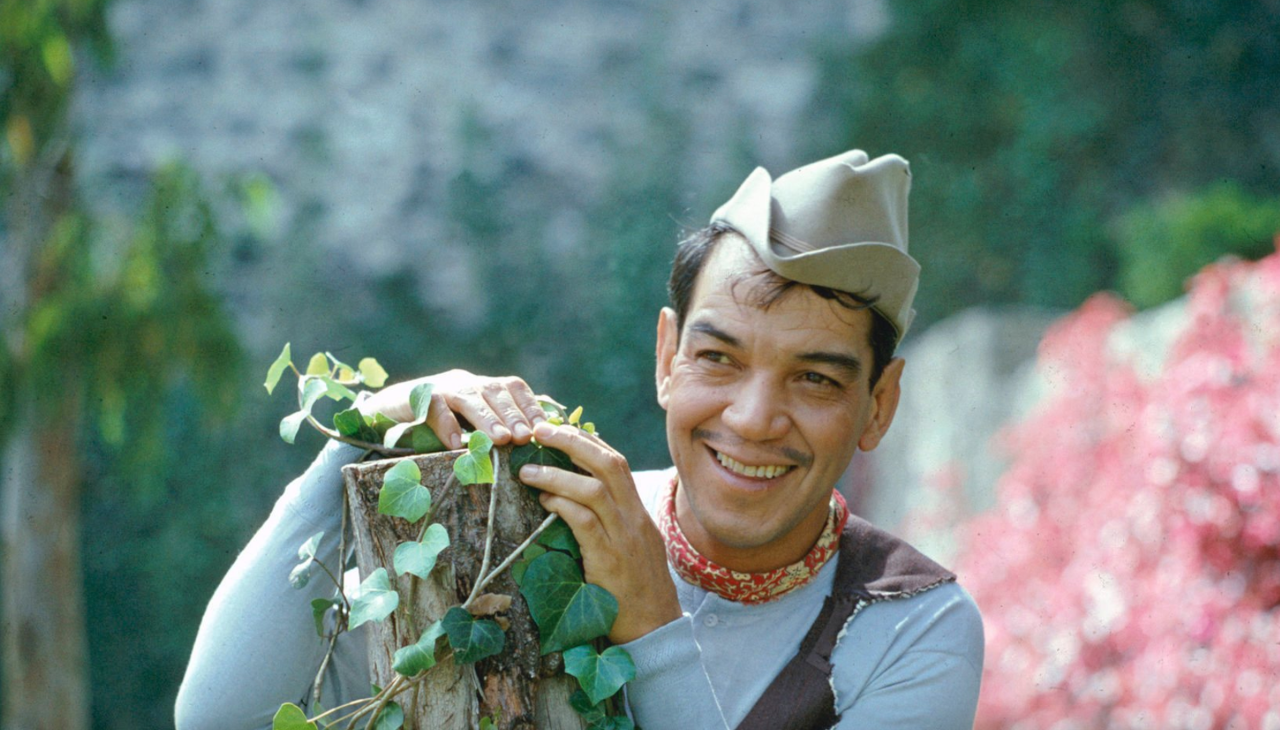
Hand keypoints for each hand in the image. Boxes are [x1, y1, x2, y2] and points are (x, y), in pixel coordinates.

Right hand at [360, 369, 546, 449]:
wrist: (389, 410)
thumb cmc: (436, 423)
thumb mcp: (468, 423)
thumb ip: (495, 429)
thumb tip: (531, 447)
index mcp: (482, 386)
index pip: (514, 388)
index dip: (531, 406)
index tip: (545, 428)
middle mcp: (465, 382)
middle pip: (494, 392)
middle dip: (513, 414)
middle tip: (526, 437)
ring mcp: (441, 387)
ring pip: (468, 398)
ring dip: (487, 418)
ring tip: (501, 439)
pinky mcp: (415, 397)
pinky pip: (432, 408)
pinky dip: (444, 425)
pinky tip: (454, 444)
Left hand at [518, 422, 680, 643]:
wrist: (655, 629)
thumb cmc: (636, 591)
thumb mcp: (631, 547)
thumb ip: (612, 522)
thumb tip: (576, 499)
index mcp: (639, 512)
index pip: (616, 462)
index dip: (586, 440)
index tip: (558, 428)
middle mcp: (635, 518)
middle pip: (609, 463)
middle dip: (572, 441)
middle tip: (539, 430)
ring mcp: (626, 538)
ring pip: (595, 489)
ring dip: (558, 473)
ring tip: (527, 470)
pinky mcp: (611, 561)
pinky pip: (586, 523)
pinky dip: (564, 505)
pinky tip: (544, 500)